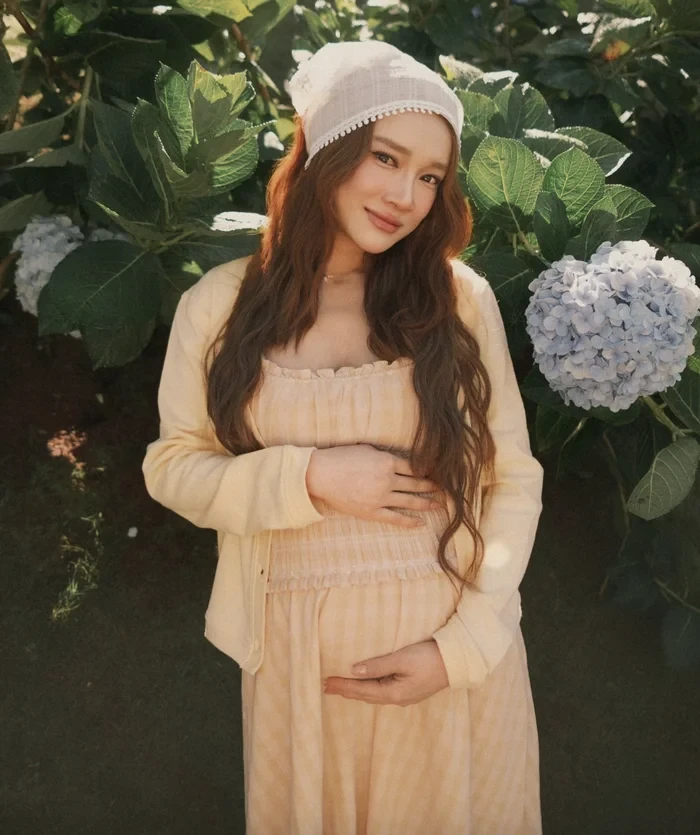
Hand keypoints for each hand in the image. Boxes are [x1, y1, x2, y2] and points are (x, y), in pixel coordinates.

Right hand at [306, 444, 441, 529]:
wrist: (320, 474)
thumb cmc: (340, 457)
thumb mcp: (366, 448)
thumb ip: (383, 454)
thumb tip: (397, 459)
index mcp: (387, 461)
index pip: (414, 466)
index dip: (427, 470)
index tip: (437, 472)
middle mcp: (387, 479)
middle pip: (416, 483)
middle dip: (432, 486)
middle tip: (445, 489)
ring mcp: (380, 497)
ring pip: (410, 501)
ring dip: (426, 503)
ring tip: (439, 505)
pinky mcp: (372, 511)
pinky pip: (395, 518)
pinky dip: (409, 521)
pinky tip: (420, 522)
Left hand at [323, 639, 448, 706]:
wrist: (456, 663)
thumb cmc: (428, 658)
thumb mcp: (401, 659)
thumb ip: (377, 666)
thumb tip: (354, 671)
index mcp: (393, 693)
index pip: (361, 690)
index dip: (343, 686)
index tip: (326, 683)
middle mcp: (397, 699)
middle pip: (365, 696)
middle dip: (346, 690)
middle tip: (326, 687)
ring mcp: (404, 696)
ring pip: (373, 695)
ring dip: (356, 691)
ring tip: (341, 688)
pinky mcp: (410, 690)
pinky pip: (382, 692)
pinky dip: (369, 689)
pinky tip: (366, 687)